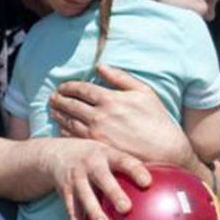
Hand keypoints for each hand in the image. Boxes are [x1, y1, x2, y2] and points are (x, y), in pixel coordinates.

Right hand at [40, 137, 150, 219]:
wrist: (58, 153)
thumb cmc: (97, 157)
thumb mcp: (111, 153)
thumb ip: (132, 167)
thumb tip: (166, 183)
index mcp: (107, 154)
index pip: (125, 161)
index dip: (136, 171)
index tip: (148, 183)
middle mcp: (91, 164)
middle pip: (103, 178)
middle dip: (113, 193)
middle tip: (126, 208)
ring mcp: (76, 178)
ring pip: (84, 196)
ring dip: (93, 211)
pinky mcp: (65, 191)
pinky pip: (71, 210)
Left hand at [50, 65, 194, 170]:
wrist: (166, 152)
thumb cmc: (157, 121)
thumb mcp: (144, 92)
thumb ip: (120, 77)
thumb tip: (100, 67)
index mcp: (110, 99)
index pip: (81, 89)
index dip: (69, 86)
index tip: (63, 86)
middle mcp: (99, 116)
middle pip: (70, 104)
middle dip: (59, 99)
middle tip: (53, 97)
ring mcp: (96, 135)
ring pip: (69, 122)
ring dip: (59, 114)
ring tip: (54, 110)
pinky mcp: (96, 150)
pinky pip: (74, 138)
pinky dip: (64, 131)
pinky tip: (62, 127)